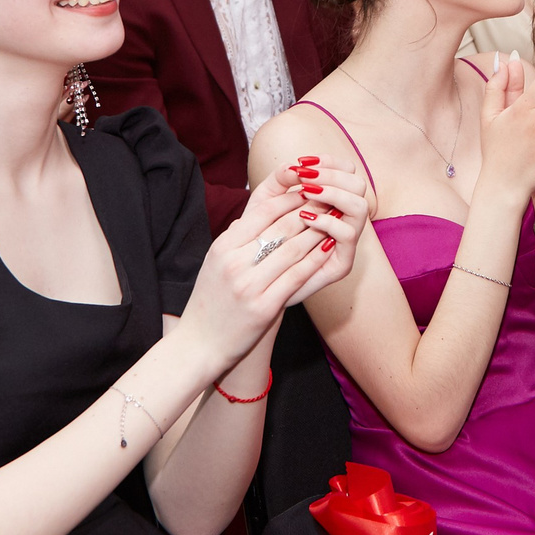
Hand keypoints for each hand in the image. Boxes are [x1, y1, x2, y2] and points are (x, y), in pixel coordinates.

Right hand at [177, 158, 370, 375]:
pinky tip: (328, 249)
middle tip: (329, 200)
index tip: (308, 191)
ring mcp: (249, 285)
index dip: (289, 199)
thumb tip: (255, 213)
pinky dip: (315, 260)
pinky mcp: (264, 307)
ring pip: (292, 249)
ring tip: (334, 221)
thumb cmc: (211, 300)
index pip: (262, 212)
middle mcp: (234, 263)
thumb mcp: (215, 262)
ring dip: (318, 232)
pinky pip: (296, 276)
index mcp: (223, 247)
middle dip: (309, 211)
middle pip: (280, 228)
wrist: (200, 343)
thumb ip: (236, 238)